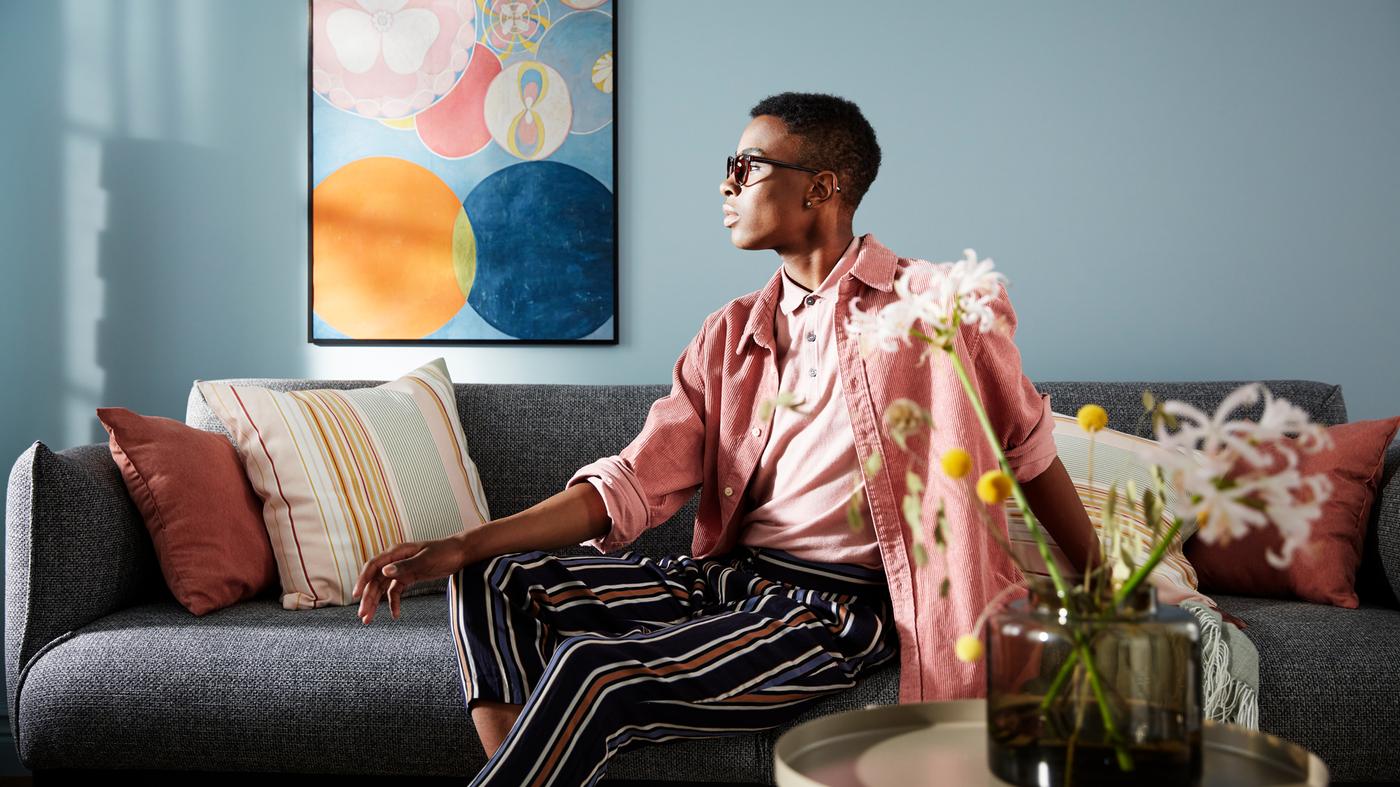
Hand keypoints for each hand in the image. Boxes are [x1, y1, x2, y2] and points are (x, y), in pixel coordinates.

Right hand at [352, 536, 466, 623]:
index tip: (356, 595)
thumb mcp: (426, 560)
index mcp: (396, 552)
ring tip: (368, 619)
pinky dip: (393, 602)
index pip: (373, 566)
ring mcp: (401, 569)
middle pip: (375, 580)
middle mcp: (395, 560)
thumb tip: (384, 571)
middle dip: (367, 598)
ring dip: (375, 602)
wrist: (459, 553)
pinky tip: (395, 615)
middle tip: (362, 615)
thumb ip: (405, 566)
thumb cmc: (444, 553)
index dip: (362, 580)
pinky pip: (395, 591)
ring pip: (382, 587)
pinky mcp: (408, 577)